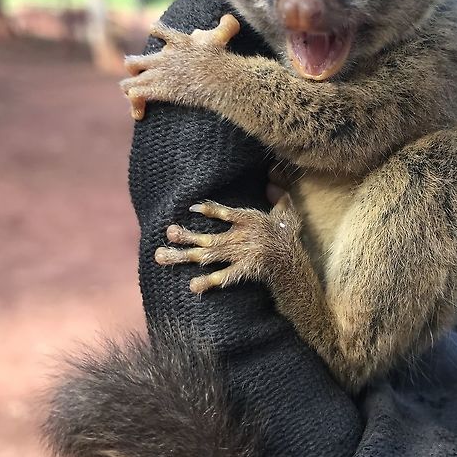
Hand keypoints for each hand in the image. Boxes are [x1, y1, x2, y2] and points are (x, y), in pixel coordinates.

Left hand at [121, 13, 240, 119]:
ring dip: (130, 89)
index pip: (158, 30)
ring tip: (134, 97)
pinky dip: (135, 104)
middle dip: (133, 69)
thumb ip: (225, 27)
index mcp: (176, 42)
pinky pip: (136, 95)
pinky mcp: (160, 89)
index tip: (154, 32)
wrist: (217, 78)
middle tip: (138, 75)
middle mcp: (163, 58)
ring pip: (130, 81)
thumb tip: (229, 18)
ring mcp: (159, 74)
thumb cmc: (219, 59)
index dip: (155, 31)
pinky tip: (139, 114)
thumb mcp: (222, 38)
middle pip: (134, 62)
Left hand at [154, 194, 297, 293]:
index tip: (192, 209)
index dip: (210, 210)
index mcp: (248, 220)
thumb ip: (278, 192)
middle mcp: (240, 237)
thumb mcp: (286, 209)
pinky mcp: (244, 269)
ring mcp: (240, 255)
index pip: (227, 213)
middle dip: (186, 237)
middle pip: (208, 238)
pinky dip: (210, 280)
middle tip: (168, 233)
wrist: (294, 259)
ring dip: (184, 256)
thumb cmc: (286, 233)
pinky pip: (226, 276)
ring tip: (161, 256)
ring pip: (208, 255)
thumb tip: (274, 172)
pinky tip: (193, 285)